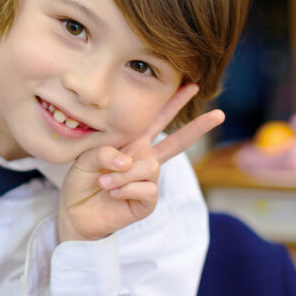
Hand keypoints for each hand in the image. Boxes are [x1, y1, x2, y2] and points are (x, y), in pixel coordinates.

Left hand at [58, 83, 223, 241]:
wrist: (76, 211)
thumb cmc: (82, 181)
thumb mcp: (87, 157)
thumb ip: (106, 152)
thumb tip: (129, 161)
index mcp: (132, 143)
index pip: (156, 120)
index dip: (173, 102)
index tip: (191, 84)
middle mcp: (145, 160)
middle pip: (178, 141)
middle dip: (198, 127)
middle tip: (220, 114)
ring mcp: (148, 181)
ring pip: (151, 167)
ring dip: (123, 175)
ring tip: (104, 183)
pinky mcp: (148, 202)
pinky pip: (146, 188)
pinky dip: (125, 189)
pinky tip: (112, 194)